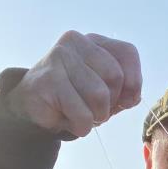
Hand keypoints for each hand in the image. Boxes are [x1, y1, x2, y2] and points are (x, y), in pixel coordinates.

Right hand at [5, 31, 141, 137]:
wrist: (34, 108)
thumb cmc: (77, 100)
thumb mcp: (109, 94)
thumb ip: (127, 91)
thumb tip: (132, 96)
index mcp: (94, 42)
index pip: (128, 53)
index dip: (133, 82)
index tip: (122, 99)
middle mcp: (76, 42)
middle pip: (115, 76)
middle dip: (110, 103)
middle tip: (93, 107)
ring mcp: (59, 57)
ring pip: (99, 96)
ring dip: (95, 116)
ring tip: (79, 112)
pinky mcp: (48, 80)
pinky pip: (83, 114)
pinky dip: (81, 126)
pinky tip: (66, 118)